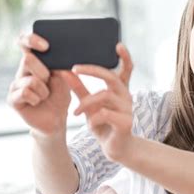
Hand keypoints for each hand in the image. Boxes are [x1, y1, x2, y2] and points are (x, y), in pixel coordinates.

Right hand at [7, 34, 70, 134]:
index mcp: (35, 61)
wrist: (57, 119)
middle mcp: (22, 70)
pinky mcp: (12, 98)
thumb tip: (60, 55)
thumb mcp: (66, 79)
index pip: (25, 42)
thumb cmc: (60, 96)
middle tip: (49, 81)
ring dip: (44, 90)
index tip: (45, 46)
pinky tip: (38, 102)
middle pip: (27, 59)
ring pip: (31, 80)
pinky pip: (26, 93)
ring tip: (45, 96)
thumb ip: (60, 66)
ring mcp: (16, 84)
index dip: (31, 39)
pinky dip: (37, 99)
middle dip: (44, 72)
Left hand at [63, 43, 133, 161]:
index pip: (127, 69)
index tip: (118, 45)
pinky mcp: (126, 122)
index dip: (124, 57)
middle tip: (74, 69)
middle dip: (93, 70)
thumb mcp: (89, 104)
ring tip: (76, 111)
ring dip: (86, 102)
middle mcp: (126, 96)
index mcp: (120, 89)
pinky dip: (93, 117)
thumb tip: (65, 71)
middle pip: (111, 77)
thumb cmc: (104, 123)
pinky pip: (105, 114)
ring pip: (104, 96)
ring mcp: (128, 109)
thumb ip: (80, 88)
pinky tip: (87, 122)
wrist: (115, 148)